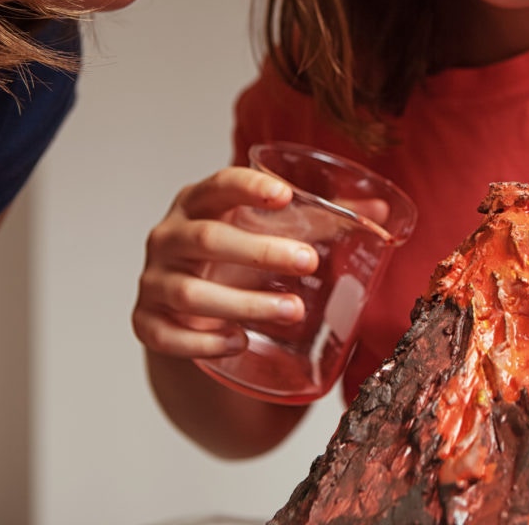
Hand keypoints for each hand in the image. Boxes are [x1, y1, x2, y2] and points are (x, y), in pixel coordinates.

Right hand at [133, 167, 317, 358]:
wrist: (186, 300)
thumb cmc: (235, 251)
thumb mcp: (270, 228)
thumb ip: (322, 217)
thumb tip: (382, 207)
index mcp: (199, 203)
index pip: (218, 185)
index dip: (249, 187)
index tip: (285, 194)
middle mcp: (169, 237)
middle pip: (208, 240)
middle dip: (260, 252)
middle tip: (308, 261)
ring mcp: (154, 280)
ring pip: (190, 294)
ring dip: (244, 304)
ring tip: (294, 311)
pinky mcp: (146, 320)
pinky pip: (166, 335)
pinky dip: (203, 342)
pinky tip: (240, 342)